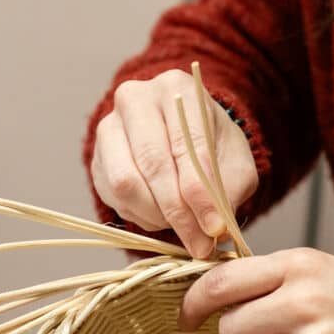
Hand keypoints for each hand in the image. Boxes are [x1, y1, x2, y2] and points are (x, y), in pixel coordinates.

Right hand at [90, 69, 257, 257]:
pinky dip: (140, 215)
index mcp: (179, 89)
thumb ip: (229, 190)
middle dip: (179, 212)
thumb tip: (214, 228)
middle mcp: (137, 98)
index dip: (201, 194)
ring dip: (156, 216)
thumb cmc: (213, 147)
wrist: (183, 135)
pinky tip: (161, 216)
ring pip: (126, 182)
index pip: (188, 146)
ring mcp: (110, 125)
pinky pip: (112, 195)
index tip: (214, 229)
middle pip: (153, 163)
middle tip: (199, 244)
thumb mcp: (236, 164)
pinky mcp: (97, 155)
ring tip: (182, 228)